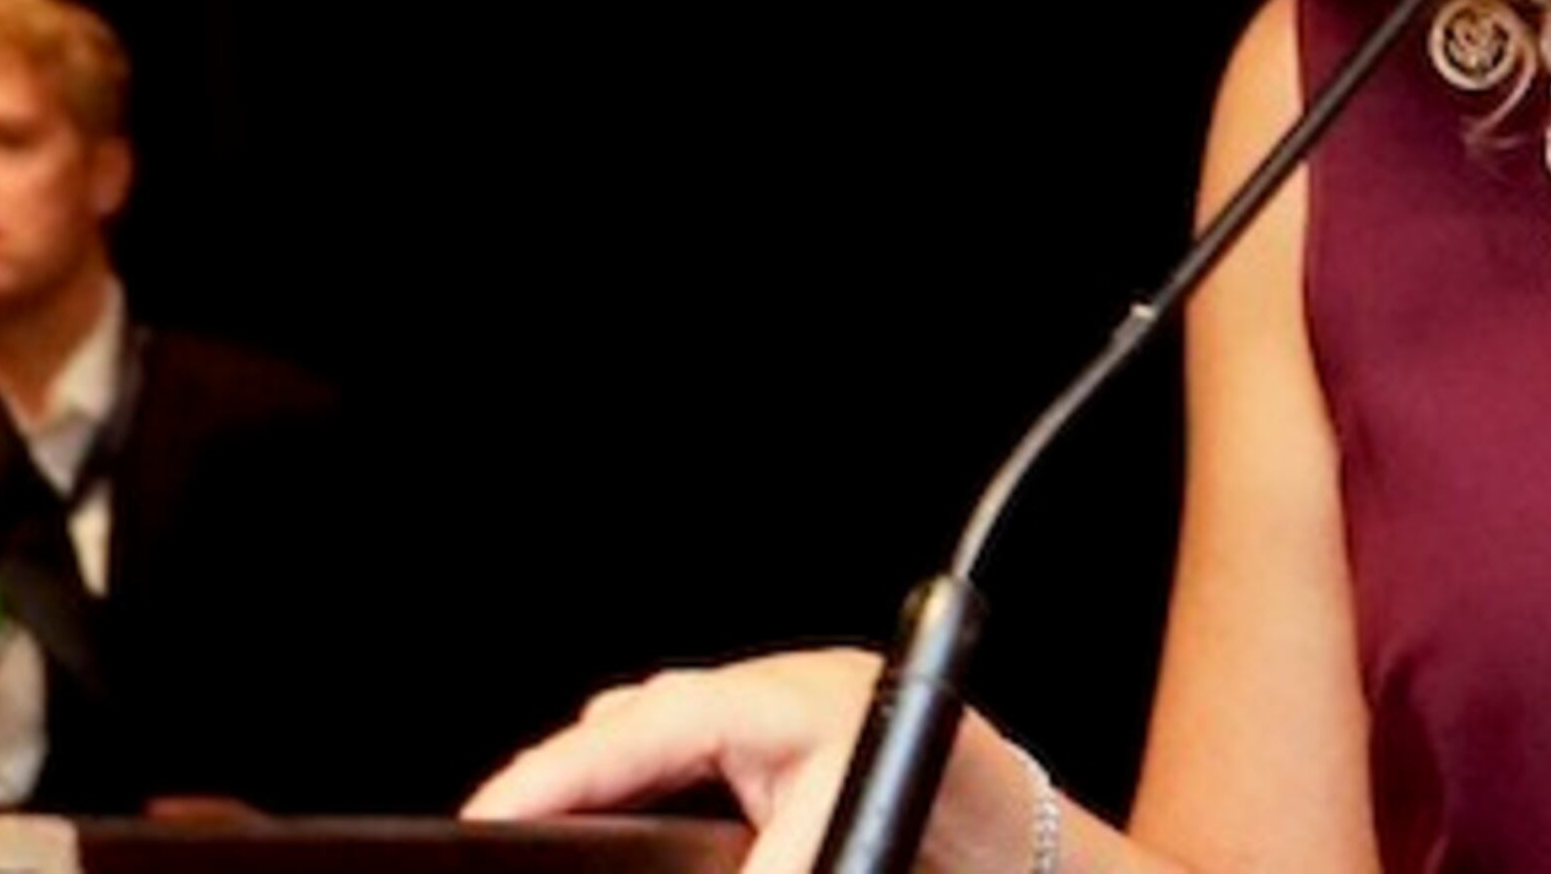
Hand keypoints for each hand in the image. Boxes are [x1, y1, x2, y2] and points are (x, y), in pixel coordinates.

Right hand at [465, 650, 1034, 873]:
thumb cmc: (981, 853)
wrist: (1053, 865)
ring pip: (671, 733)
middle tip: (498, 825)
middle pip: (649, 720)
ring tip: (536, 818)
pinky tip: (612, 813)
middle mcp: (800, 693)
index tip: (498, 809)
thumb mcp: (865, 851)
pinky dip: (652, 780)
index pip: (656, 725)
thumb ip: (773, 865)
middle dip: (571, 772)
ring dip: (609, 775)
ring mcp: (801, 715)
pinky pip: (704, 752)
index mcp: (810, 704)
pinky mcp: (802, 752)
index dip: (566, 770)